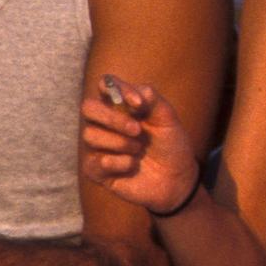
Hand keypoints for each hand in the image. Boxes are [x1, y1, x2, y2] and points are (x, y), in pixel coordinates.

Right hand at [79, 73, 205, 215]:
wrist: (176, 179)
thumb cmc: (170, 145)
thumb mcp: (168, 119)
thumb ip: (153, 100)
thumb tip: (137, 92)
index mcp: (121, 106)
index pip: (106, 86)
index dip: (115, 89)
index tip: (138, 104)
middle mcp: (105, 123)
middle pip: (88, 108)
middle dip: (112, 118)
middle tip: (137, 130)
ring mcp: (99, 146)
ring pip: (90, 135)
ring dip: (120, 143)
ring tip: (139, 150)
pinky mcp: (96, 169)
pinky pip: (96, 162)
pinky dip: (119, 163)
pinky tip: (133, 166)